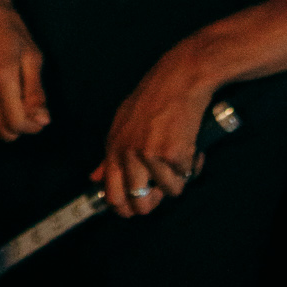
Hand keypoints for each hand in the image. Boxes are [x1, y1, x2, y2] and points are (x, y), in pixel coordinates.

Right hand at [0, 0, 49, 139]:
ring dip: (0, 126)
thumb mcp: (31, 55)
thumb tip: (42, 122)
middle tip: (24, 111)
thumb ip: (36, 92)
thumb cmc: (8, 27)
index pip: (15, 123)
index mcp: (1, 74)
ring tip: (8, 107)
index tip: (37, 118)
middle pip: (0, 131)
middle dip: (17, 128)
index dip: (30, 127)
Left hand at [92, 46, 213, 216]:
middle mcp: (128, 153)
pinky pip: (186, 176)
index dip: (125, 209)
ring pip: (169, 192)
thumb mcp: (123, 122)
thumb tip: (94, 178)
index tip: (135, 209)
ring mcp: (150, 154)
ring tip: (179, 156)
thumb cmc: (154, 97)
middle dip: (155, 202)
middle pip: (139, 203)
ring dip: (179, 179)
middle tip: (164, 188)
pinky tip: (190, 145)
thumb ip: (109, 155)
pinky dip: (192, 165)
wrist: (180, 77)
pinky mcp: (172, 153)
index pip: (111, 194)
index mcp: (114, 146)